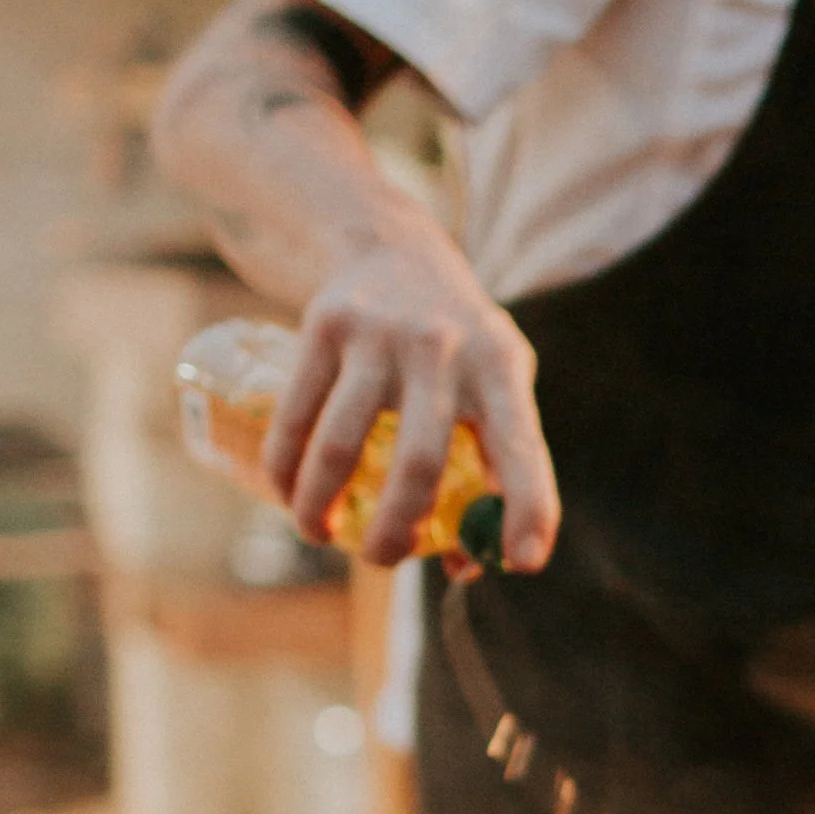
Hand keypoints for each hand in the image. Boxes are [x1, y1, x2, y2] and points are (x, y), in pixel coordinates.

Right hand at [262, 235, 559, 573]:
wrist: (392, 247)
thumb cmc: (456, 349)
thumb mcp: (493, 386)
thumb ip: (487, 470)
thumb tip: (461, 567)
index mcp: (501, 368)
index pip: (522, 447)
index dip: (529, 507)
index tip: (523, 563)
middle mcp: (446, 349)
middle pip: (421, 461)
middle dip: (397, 529)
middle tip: (380, 561)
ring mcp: (382, 334)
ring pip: (343, 445)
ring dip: (322, 507)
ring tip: (320, 534)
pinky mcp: (325, 324)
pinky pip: (295, 416)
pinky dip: (285, 468)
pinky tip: (287, 493)